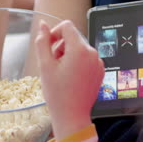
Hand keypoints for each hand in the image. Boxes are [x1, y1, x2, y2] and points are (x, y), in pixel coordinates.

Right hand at [35, 20, 104, 139]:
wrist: (72, 116)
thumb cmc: (57, 93)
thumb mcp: (45, 66)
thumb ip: (43, 42)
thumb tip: (42, 25)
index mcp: (80, 49)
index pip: (67, 26)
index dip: (54, 33)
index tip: (48, 46)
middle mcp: (93, 53)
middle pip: (73, 38)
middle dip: (61, 47)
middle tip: (53, 66)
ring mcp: (98, 63)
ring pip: (80, 49)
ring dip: (68, 56)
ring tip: (62, 74)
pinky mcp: (100, 71)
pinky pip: (87, 59)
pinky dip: (78, 64)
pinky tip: (71, 79)